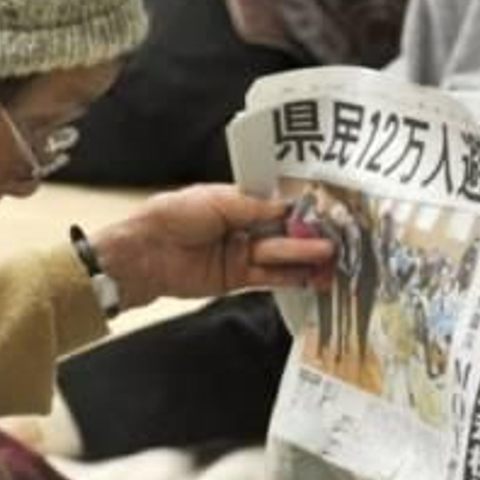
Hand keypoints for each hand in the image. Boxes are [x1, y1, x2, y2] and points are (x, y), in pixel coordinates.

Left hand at [89, 187, 335, 310]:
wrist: (144, 254)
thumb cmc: (172, 216)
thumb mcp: (215, 201)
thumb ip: (253, 206)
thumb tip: (287, 207)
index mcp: (236, 201)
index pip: (276, 205)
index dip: (300, 210)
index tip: (325, 211)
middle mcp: (243, 227)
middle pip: (283, 232)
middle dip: (308, 235)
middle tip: (335, 239)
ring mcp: (242, 253)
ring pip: (280, 256)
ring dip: (305, 258)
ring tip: (330, 259)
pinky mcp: (238, 278)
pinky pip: (270, 277)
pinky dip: (290, 277)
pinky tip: (312, 277)